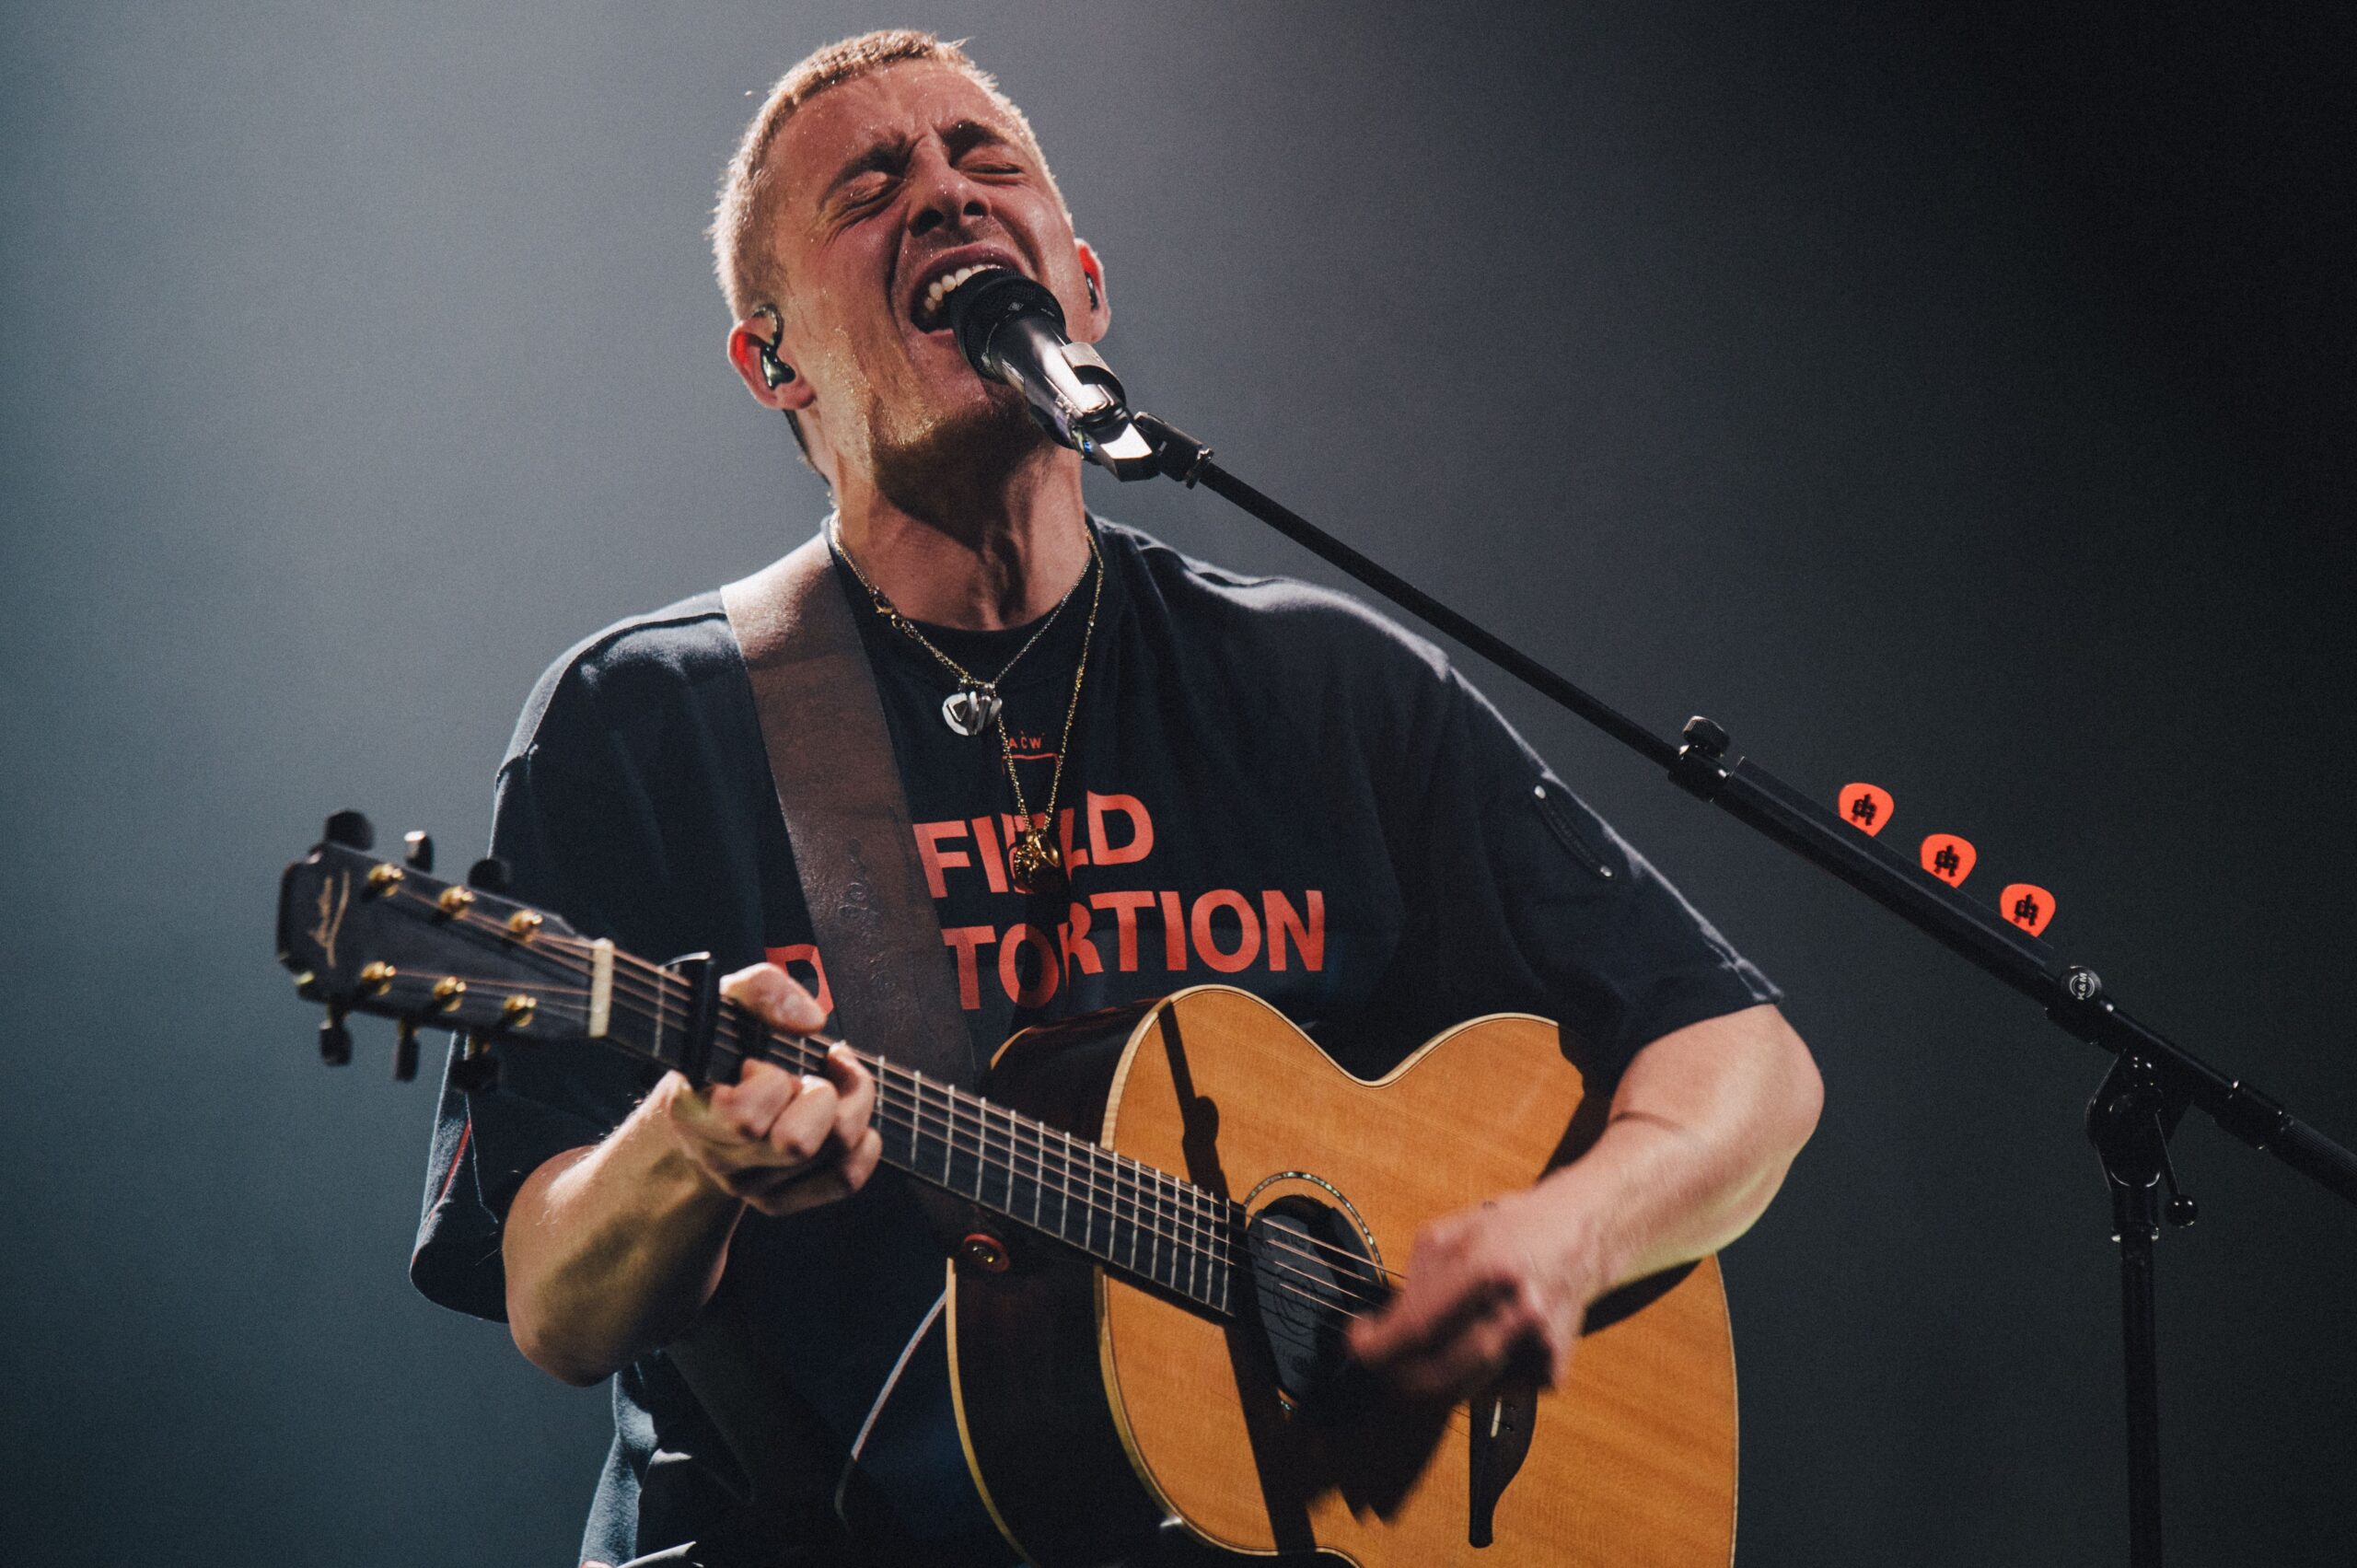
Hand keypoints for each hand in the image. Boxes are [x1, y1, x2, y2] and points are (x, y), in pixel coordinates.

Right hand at [656, 963, 881, 1216]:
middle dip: (825, 1096)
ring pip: (833, 1155)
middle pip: (798, 1145)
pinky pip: (845, 1180)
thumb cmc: (722, 1043)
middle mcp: (719, 1158)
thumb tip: (812, 1022)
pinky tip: (848, 1114)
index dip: (773, 1082)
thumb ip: (763, 990)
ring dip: (853, 1106)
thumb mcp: (728, 1000)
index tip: (767, 1062)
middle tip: (815, 1073)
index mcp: (693, 1112)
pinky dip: (865, 1143)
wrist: (701, 1101)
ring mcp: (749, 1186)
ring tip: (835, 1081)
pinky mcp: (778, 1201)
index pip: (746, 1118)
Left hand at [1346, 1189, 1602, 1402]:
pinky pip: (1491, 1391)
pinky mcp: (1552, 1372)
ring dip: (1432, 1376)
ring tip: (1431, 1343)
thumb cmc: (1508, 1229)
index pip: (1417, 1329)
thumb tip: (1381, 1331)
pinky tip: (1484, 1339)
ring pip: (1460, 1390)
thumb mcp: (1448, 1234)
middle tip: (1379, 1358)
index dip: (1377, 1347)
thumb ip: (1413, 1284)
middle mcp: (1519, 1311)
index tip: (1356, 1344)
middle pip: (1436, 1374)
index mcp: (1488, 1267)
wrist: (1581, 1235)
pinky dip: (1473, 1375)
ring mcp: (1539, 1346)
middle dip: (1394, 1373)